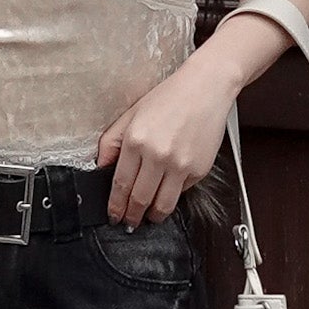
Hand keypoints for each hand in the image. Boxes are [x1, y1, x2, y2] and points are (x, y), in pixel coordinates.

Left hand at [95, 67, 234, 227]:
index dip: (115, 206)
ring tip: (149, 216)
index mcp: (136, 140)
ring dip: (153, 216)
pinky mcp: (198, 170)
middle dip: (132, 217)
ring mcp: (180, 165)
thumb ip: (112, 141)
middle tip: (129, 222)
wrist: (207, 86)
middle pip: (140, 200)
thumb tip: (101, 167)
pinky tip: (169, 188)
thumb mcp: (132, 113)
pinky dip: (173, 195)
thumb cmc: (171, 96)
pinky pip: (181, 193)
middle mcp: (158, 155)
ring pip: (162, 206)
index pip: (120, 184)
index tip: (114, 215)